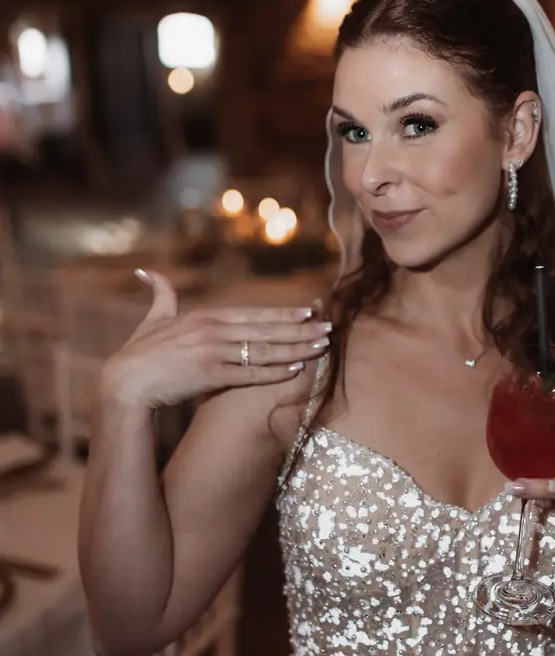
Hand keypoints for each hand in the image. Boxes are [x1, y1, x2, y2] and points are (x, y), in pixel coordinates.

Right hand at [99, 269, 331, 409]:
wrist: (125, 383)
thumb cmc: (139, 353)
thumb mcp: (152, 319)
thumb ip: (160, 294)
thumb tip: (147, 271)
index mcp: (205, 316)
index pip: (254, 314)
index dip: (284, 314)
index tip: (310, 312)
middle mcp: (213, 331)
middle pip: (266, 330)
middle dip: (301, 330)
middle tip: (329, 329)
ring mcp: (213, 353)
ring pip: (264, 351)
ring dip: (296, 349)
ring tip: (321, 347)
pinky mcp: (210, 376)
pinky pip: (250, 374)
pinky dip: (274, 372)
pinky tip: (296, 369)